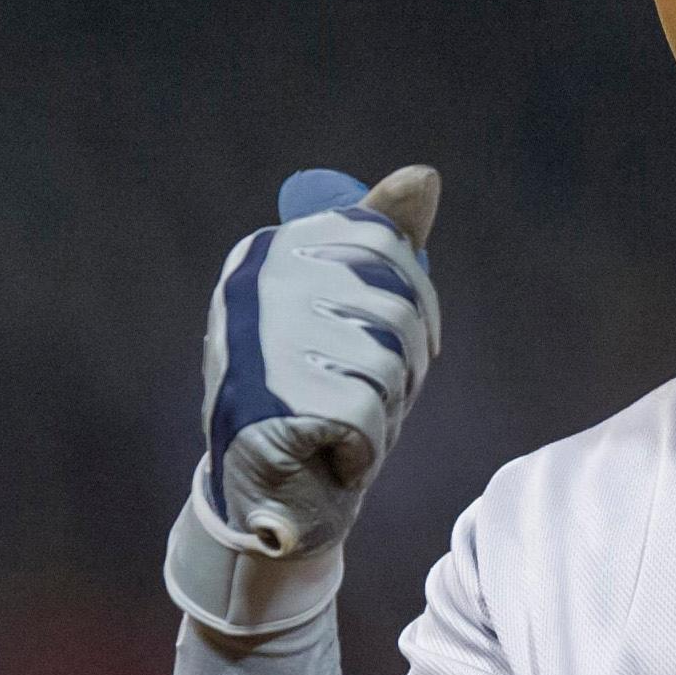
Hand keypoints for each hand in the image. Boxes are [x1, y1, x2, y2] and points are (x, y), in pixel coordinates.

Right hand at [165, 165, 440, 637]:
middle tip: (354, 393)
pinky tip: (327, 456)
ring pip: (388, 357)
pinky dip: (366, 446)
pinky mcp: (273, 402)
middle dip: (400, 358)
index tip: (375, 342)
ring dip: (384, 405)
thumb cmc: (319, 394)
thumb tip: (424, 176)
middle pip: (394, 299)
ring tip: (338, 424)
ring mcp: (259, 343)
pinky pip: (371, 411)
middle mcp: (251, 286)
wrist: (271, 498)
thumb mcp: (356, 308)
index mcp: (264, 252)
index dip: (407, 300)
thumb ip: (385, 239)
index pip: (383, 243)